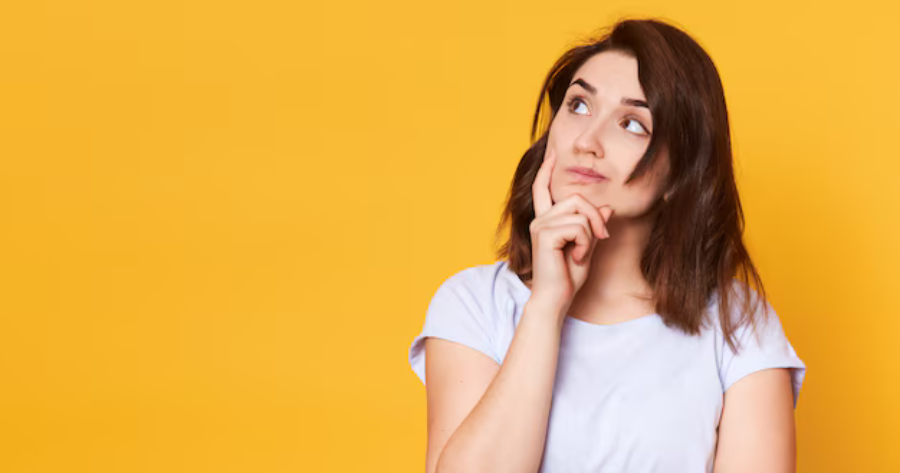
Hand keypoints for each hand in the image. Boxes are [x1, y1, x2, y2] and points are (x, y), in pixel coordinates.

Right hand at [528, 147, 613, 316]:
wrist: (555, 299)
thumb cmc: (568, 278)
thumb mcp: (587, 247)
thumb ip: (594, 227)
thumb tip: (607, 207)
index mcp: (546, 221)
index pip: (543, 189)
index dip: (546, 170)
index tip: (552, 154)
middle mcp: (540, 219)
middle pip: (577, 198)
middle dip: (596, 217)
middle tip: (602, 239)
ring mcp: (541, 225)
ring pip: (581, 213)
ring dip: (591, 235)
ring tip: (582, 254)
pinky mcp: (545, 234)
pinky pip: (579, 227)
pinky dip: (586, 244)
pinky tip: (577, 258)